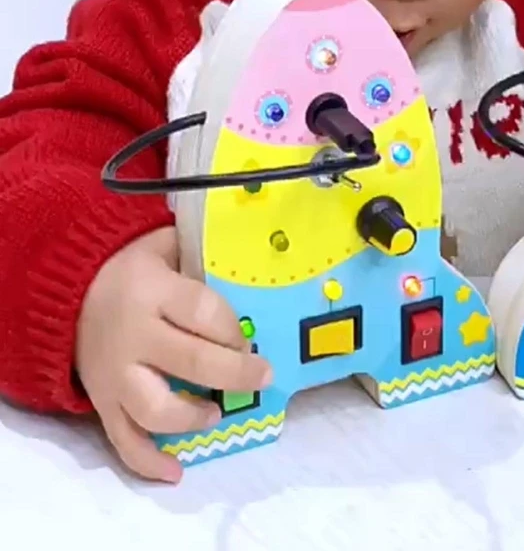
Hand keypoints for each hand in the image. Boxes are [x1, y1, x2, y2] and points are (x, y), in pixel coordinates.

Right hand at [75, 227, 271, 482]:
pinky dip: (147, 461)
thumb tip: (252, 271)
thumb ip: (201, 258)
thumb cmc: (133, 269)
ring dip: (191, 417)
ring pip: (154, 408)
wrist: (66, 292)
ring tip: (215, 413)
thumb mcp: (165, 247)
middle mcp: (133, 336)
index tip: (252, 339)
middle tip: (262, 377)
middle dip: (235, 374)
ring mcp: (114, 374)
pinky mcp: (101, 401)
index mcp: (153, 291)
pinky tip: (175, 471)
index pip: (203, 312)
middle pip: (191, 361)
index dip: (233, 330)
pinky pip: (122, 439)